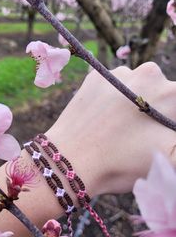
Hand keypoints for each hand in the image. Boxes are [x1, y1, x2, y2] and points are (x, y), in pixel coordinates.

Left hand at [46, 62, 175, 194]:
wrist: (70, 161)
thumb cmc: (122, 163)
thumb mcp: (169, 157)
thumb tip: (171, 127)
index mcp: (172, 94)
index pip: (175, 106)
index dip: (168, 123)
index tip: (156, 135)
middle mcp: (149, 73)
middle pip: (161, 95)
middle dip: (156, 113)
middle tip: (136, 136)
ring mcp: (119, 73)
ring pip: (137, 88)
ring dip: (134, 104)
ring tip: (116, 129)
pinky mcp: (95, 77)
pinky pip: (113, 86)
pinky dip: (112, 99)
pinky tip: (102, 119)